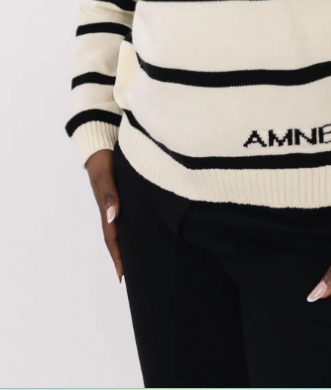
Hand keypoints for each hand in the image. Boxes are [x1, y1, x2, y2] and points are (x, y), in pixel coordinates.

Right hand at [85, 149, 123, 282]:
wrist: (99, 146)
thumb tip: (113, 216)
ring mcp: (114, 202)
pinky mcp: (119, 194)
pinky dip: (129, 227)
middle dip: (122, 256)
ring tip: (136, 258)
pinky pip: (124, 216)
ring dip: (125, 243)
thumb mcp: (105, 175)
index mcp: (106, 208)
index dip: (118, 257)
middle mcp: (110, 208)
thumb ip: (110, 194)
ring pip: (120, 228)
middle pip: (116, 238)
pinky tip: (139, 229)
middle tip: (131, 275)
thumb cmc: (102, 160)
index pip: (112, 238)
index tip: (123, 276)